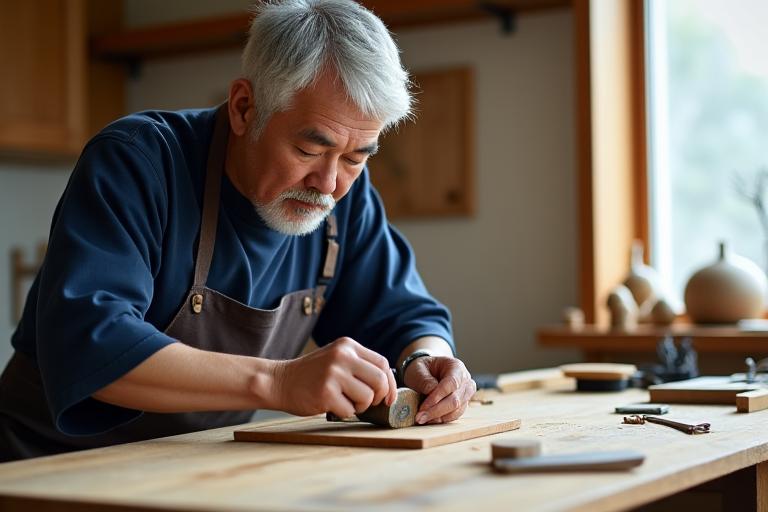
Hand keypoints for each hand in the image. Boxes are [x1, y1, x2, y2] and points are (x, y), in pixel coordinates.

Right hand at [270, 337, 396, 417]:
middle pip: (380, 381)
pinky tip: (330, 405)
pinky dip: (344, 413)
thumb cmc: (312, 374)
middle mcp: (342, 356)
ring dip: (360, 406)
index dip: (391, 383)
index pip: (383, 363)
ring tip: (345, 402)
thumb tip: (388, 385)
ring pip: (367, 397)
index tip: (389, 397)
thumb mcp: (336, 358)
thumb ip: (359, 365)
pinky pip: (350, 410)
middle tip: (368, 403)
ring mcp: (333, 374)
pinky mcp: (326, 393)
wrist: (279, 381)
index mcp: (347, 345)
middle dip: (379, 397)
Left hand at [403, 356, 475, 423]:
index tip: (422, 407)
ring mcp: (466, 394)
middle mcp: (465, 380)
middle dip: (436, 410)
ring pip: (456, 410)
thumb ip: (424, 379)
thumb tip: (431, 391)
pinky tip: (430, 419)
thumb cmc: (423, 369)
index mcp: (456, 367)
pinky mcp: (463, 404)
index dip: (437, 397)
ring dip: (439, 417)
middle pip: (455, 399)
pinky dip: (442, 419)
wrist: (427, 372)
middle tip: (419, 417)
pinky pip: (455, 415)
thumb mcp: (418, 369)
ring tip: (422, 419)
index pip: (451, 383)